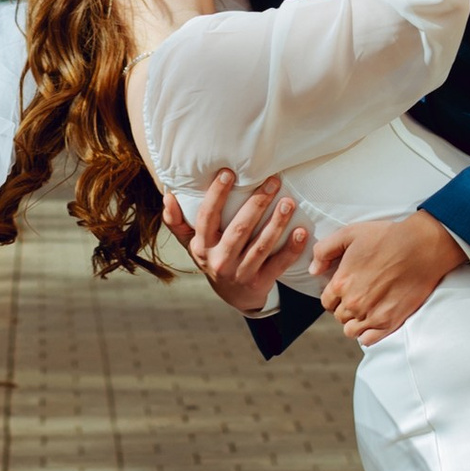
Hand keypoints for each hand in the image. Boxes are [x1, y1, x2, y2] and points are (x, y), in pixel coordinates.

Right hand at [163, 166, 309, 311]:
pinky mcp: (260, 284)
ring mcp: (240, 274)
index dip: (217, 195)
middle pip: (238, 229)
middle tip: (272, 181)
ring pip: (260, 246)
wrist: (234, 297)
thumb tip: (167, 195)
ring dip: (276, 224)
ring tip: (288, 202)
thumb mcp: (192, 244)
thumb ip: (177, 221)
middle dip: (256, 204)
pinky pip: (278, 265)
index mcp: (202, 247)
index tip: (229, 172)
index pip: (207, 217)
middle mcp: (219, 261)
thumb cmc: (213, 258)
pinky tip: (301, 231)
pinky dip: (291, 249)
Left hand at [316, 208, 462, 343]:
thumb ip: (325, 250)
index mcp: (342, 283)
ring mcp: (371, 315)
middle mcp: (354, 302)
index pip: (327, 301)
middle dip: (346, 308)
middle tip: (360, 296)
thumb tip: (314, 270)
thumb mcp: (349, 233)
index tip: (346, 291)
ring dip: (356, 322)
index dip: (334, 296)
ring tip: (367, 309)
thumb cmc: (387, 237)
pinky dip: (368, 333)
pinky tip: (375, 320)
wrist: (421, 246)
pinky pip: (368, 340)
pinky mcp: (390, 322)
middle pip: (339, 316)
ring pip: (351, 330)